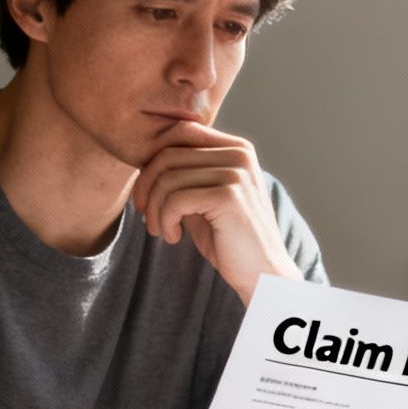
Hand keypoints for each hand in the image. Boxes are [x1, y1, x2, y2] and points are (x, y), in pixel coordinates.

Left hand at [131, 122, 300, 304]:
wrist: (262, 275)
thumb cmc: (228, 239)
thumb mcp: (203, 200)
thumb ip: (184, 175)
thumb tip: (145, 159)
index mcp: (236, 148)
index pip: (180, 133)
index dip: (152, 163)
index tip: (145, 196)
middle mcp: (239, 153)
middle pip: (168, 154)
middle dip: (147, 188)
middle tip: (147, 218)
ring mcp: (236, 173)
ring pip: (168, 178)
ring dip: (154, 210)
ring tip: (162, 231)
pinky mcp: (230, 196)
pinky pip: (176, 199)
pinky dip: (165, 220)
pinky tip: (174, 237)